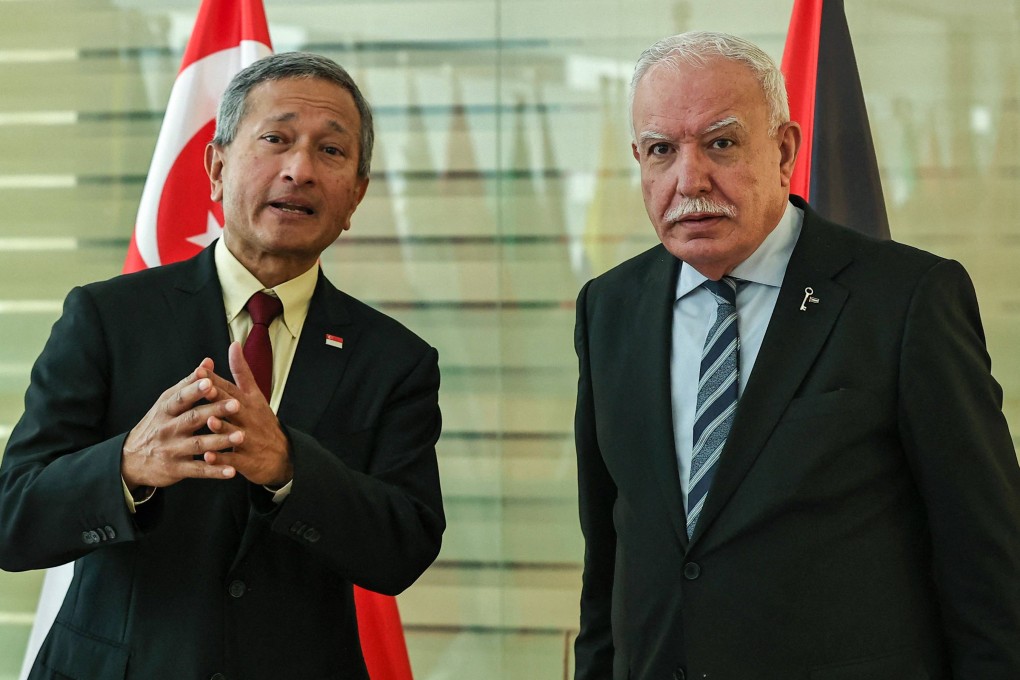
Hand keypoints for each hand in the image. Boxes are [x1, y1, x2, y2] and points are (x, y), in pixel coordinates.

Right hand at [122, 358, 241, 488]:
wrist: (131, 460)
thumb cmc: (156, 424)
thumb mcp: (166, 403)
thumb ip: (188, 384)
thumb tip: (208, 362)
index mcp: (165, 410)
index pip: (180, 398)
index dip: (195, 390)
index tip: (211, 382)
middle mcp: (168, 429)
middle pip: (193, 419)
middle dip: (215, 411)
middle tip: (236, 405)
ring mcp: (172, 450)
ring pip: (198, 444)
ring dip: (220, 441)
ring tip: (241, 436)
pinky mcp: (176, 469)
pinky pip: (198, 470)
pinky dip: (214, 471)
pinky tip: (232, 471)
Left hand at [201, 342, 291, 485]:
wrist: (283, 455)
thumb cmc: (262, 422)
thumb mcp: (255, 395)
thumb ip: (242, 371)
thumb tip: (234, 345)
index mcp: (248, 402)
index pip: (230, 388)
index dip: (215, 379)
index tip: (200, 369)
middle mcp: (248, 418)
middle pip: (232, 407)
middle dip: (218, 398)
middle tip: (204, 389)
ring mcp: (248, 439)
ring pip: (233, 432)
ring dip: (222, 427)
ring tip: (210, 421)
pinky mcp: (248, 460)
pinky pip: (233, 459)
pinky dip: (221, 459)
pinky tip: (209, 457)